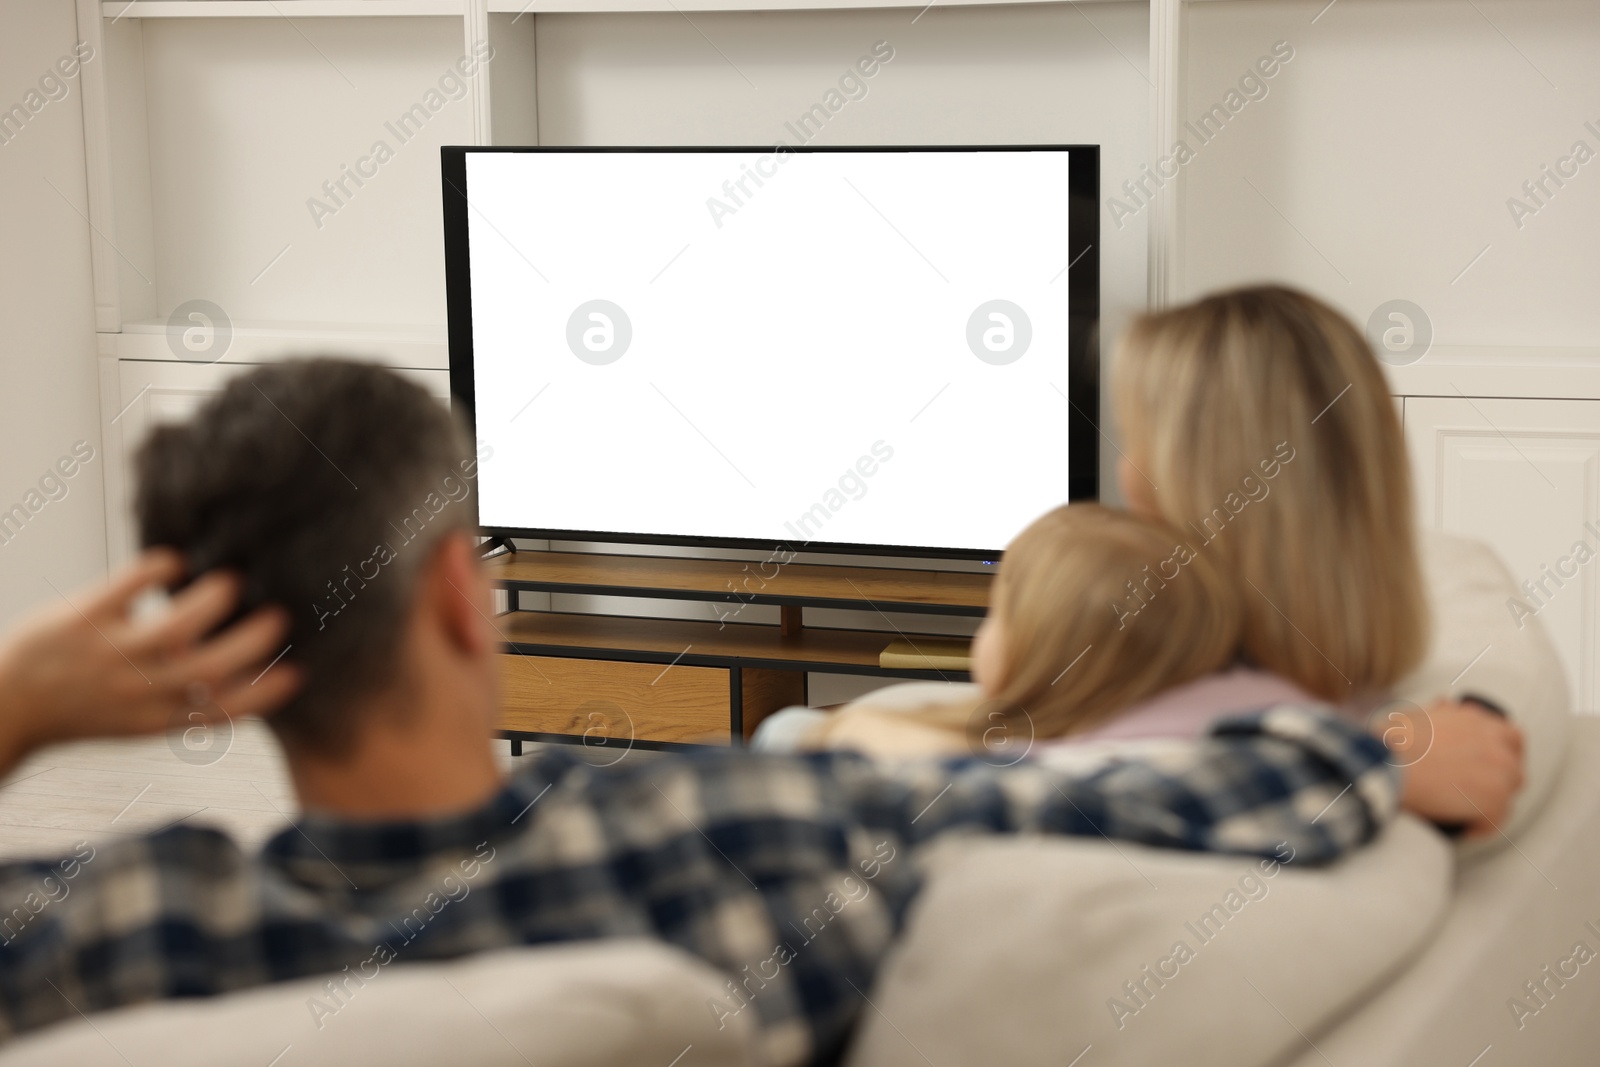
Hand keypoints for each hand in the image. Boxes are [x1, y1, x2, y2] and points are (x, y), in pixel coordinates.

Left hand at [0, 549, 300, 771]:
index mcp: (154, 719)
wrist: (5, 702)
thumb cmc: (79, 705)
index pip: (222, 713)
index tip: (298, 672)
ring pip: (175, 627)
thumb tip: (237, 670)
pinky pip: (129, 587)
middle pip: (210, 668)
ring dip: (213, 600)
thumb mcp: (134, 718)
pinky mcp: (83, 619)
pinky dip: (161, 570)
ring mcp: (108, 655)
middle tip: (279, 616)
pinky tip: (175, 562)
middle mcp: (135, 691)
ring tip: (230, 581)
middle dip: (254, 640)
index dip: (265, 694)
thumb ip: (181, 699)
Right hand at [1387, 698, 1524, 836]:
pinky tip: (1457, 825)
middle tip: (1469, 796)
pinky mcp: (1494, 800)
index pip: (1511, 738)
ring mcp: (1499, 772)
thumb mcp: (1416, 714)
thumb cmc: (1389, 743)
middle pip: (1513, 771)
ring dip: (1486, 807)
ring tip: (1459, 813)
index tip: (1486, 767)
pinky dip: (1477, 827)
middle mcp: (1494, 743)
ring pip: (1505, 798)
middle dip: (1495, 784)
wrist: (1383, 765)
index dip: (1500, 754)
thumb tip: (1446, 704)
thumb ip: (1440, 712)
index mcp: (1477, 720)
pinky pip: (1494, 822)